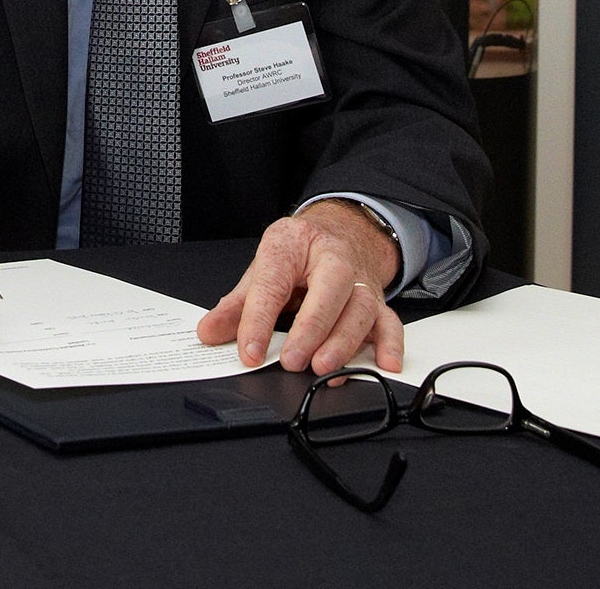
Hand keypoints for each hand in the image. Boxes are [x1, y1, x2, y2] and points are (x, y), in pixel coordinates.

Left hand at [197, 200, 404, 375]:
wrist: (339, 231)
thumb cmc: (297, 253)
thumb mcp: (262, 269)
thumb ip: (235, 305)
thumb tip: (209, 332)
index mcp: (292, 244)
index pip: (273, 282)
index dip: (258, 320)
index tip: (249, 352)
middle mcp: (332, 258)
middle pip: (330, 291)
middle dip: (311, 330)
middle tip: (291, 362)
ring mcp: (359, 279)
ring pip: (360, 310)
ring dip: (343, 343)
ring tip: (323, 368)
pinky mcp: (377, 300)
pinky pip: (390, 322)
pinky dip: (389, 344)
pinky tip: (383, 364)